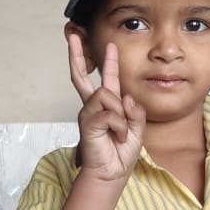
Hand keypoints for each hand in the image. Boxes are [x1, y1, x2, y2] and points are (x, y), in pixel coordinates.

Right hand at [68, 35, 144, 181]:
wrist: (112, 174)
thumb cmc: (121, 153)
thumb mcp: (137, 129)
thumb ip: (135, 111)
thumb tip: (125, 97)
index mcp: (107, 105)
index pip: (106, 79)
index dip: (108, 62)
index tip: (110, 45)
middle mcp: (94, 107)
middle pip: (81, 76)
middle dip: (76, 55)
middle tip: (72, 35)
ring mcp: (88, 114)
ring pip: (106, 94)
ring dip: (121, 114)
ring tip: (121, 131)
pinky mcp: (87, 123)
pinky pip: (109, 114)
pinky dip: (119, 126)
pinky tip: (117, 136)